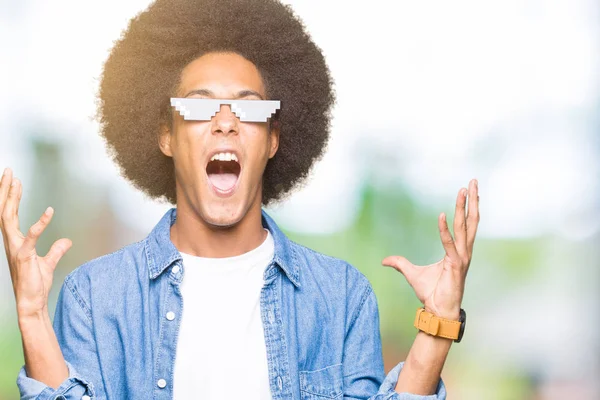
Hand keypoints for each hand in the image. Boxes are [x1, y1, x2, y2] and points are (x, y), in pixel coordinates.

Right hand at [0, 168, 71, 319]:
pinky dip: (40, 224)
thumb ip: (56, 250)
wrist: (32, 303)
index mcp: (15, 241)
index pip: (9, 214)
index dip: (10, 196)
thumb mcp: (48, 263)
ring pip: (8, 219)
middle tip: (8, 171)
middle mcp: (11, 242)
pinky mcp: (25, 257)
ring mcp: (16, 249)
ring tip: (15, 181)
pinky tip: (49, 211)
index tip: (13, 179)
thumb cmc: (35, 284)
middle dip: (5, 190)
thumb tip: (66, 241)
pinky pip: (31, 237)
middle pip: (4, 211)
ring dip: (12, 199)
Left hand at [382, 179, 479, 320]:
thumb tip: (384, 260)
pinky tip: (441, 215)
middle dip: (472, 200)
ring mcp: (461, 257)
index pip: (465, 224)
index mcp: (458, 250)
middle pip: (470, 220)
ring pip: (465, 227)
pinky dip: (444, 231)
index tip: (466, 190)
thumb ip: (400, 263)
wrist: (437, 311)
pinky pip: (449, 245)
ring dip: (464, 208)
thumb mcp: (412, 273)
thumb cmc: (431, 293)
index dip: (466, 207)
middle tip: (472, 181)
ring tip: (465, 190)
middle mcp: (463, 251)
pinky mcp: (455, 265)